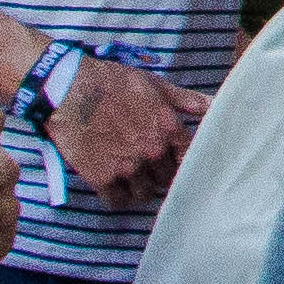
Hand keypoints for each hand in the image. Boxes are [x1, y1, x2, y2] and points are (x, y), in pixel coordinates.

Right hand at [44, 58, 209, 210]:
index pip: (188, 161)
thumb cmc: (113, 81)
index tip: (172, 163)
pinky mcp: (102, 178)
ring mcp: (128, 167)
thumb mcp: (155, 85)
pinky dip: (115, 197)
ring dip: (138, 188)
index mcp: (169, 129)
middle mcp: (153, 151)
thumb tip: (214, 106)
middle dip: (158, 174)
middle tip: (145, 167)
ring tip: (128, 176)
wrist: (70, 87)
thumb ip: (186, 99)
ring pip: (144, 194)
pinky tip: (111, 185)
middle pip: (166, 180)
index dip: (180, 164)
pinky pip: (116, 202)